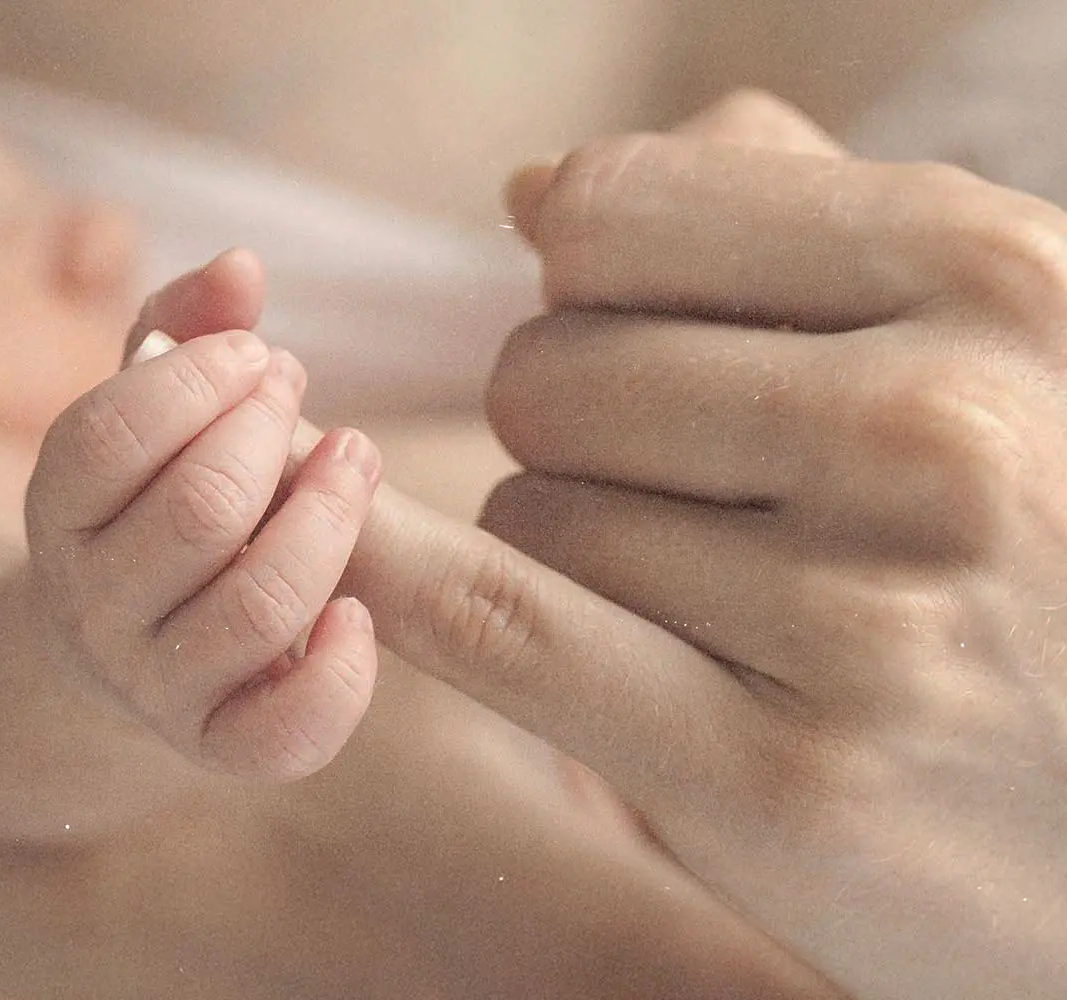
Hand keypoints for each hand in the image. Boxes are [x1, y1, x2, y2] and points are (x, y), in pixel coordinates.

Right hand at [26, 250, 382, 780]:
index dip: (197, 380)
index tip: (257, 352)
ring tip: (356, 458)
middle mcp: (91, 605)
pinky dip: (337, 675)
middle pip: (201, 513)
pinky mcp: (216, 743)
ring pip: (257, 607)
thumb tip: (242, 265)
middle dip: (270, 436)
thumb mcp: (138, 413)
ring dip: (328, 522)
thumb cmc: (143, 501)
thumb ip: (179, 330)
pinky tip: (359, 612)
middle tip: (300, 393)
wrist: (106, 648)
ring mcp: (152, 683)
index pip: (109, 438)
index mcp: (56, 510)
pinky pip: (281, 733)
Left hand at [462, 91, 1064, 999]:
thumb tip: (537, 193)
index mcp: (989, 281)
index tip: (622, 330)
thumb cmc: (1050, 538)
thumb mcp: (993, 333)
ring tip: (722, 603)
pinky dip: (396, 581)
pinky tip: (342, 555)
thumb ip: (781, 212)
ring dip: (576, 554)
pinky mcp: (778, 777)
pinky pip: (495, 625)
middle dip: (574, 431)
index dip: (580, 280)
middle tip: (695, 499)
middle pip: (549, 372)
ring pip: (528, 514)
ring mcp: (861, 616)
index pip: (613, 214)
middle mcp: (936, 434)